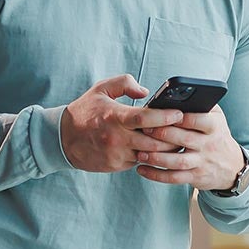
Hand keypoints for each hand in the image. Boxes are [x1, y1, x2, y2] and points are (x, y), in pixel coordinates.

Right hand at [60, 74, 187, 172]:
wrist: (62, 139)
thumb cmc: (85, 111)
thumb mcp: (101, 89)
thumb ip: (124, 83)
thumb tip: (146, 91)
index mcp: (114, 116)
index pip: (145, 118)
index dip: (165, 116)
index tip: (179, 113)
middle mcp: (117, 137)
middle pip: (154, 140)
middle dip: (172, 136)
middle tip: (185, 130)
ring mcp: (117, 154)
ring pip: (150, 154)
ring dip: (165, 149)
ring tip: (178, 141)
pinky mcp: (116, 165)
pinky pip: (140, 161)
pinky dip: (151, 155)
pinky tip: (159, 149)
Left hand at [134, 105, 244, 190]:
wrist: (232, 166)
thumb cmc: (217, 136)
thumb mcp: (217, 117)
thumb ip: (201, 105)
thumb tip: (178, 94)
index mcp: (214, 126)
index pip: (199, 120)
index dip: (181, 117)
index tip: (163, 113)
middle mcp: (208, 145)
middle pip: (184, 139)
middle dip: (163, 134)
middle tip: (144, 129)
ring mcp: (202, 162)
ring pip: (178, 161)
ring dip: (157, 158)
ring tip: (140, 153)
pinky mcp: (195, 177)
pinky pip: (174, 178)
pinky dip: (157, 175)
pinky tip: (142, 169)